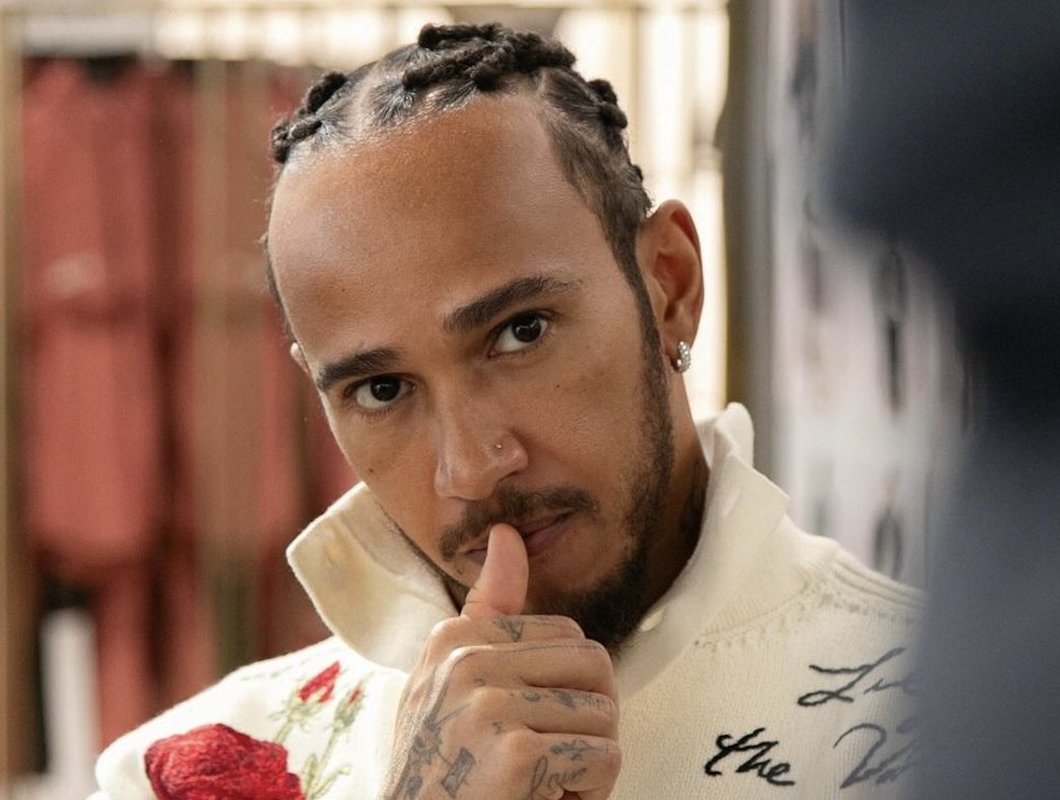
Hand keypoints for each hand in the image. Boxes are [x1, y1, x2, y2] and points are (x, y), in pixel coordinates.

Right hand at [380, 524, 620, 799]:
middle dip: (588, 723)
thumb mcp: (451, 684)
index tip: (526, 732)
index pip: (569, 637)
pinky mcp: (516, 749)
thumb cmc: (442, 774)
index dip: (565, 693)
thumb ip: (487, 612)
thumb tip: (508, 534)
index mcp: (453, 639)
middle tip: (547, 763)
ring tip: (539, 785)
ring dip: (586, 766)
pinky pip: (603, 758)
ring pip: (604, 716)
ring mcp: (487, 702)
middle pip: (596, 666)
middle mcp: (465, 661)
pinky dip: (589, 794)